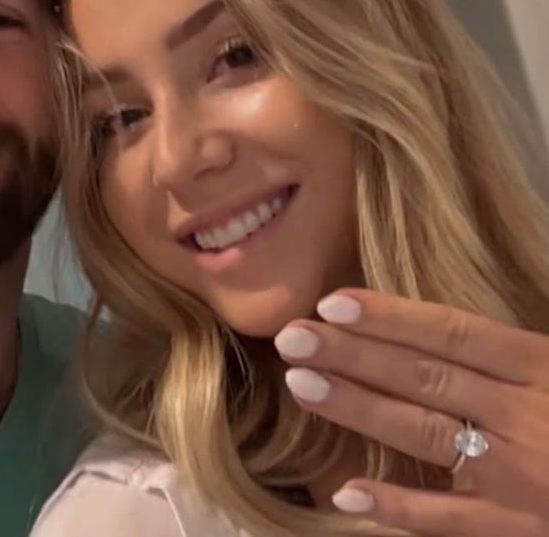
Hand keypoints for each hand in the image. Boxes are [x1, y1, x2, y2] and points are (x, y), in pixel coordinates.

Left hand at [274, 289, 548, 535]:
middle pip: (425, 377)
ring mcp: (521, 479)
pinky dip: (400, 510)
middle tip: (292, 336)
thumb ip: (513, 348)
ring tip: (301, 383)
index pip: (452, 332)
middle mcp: (527, 417)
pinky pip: (452, 523)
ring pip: (425, 436)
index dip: (390, 317)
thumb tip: (445, 326)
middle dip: (353, 354)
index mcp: (543, 368)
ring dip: (358, 409)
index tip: (332, 302)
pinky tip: (346, 494)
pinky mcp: (520, 533)